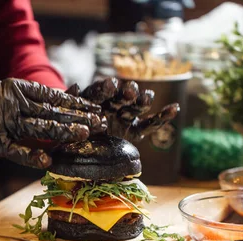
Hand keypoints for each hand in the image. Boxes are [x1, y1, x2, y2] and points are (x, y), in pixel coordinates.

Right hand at [0, 78, 105, 167]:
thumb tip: (68, 103)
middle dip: (77, 117)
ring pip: (38, 127)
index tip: (95, 109)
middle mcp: (12, 102)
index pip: (53, 96)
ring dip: (62, 131)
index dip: (75, 103)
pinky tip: (47, 162)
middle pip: (51, 111)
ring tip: (83, 134)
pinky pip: (16, 150)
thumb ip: (34, 102)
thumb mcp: (9, 97)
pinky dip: (31, 156)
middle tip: (99, 122)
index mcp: (18, 89)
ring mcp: (3, 122)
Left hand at [65, 77, 179, 141]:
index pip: (100, 92)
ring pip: (137, 107)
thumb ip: (71, 102)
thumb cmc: (72, 134)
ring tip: (146, 98)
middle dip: (126, 94)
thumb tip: (74, 85)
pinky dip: (162, 117)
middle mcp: (112, 105)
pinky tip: (174, 108)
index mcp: (95, 100)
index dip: (105, 88)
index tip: (110, 84)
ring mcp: (126, 117)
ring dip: (143, 100)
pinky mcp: (136, 130)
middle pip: (121, 97)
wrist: (79, 155)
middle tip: (129, 91)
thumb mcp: (68, 118)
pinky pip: (150, 124)